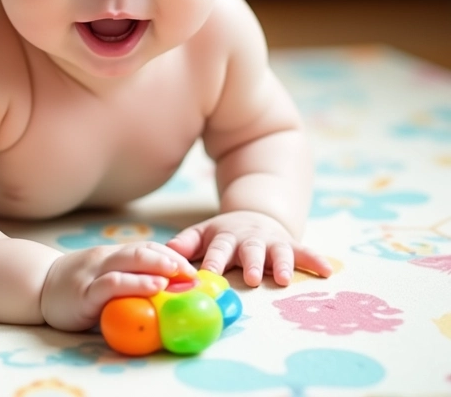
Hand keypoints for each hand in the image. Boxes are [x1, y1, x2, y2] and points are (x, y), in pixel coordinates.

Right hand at [40, 241, 195, 331]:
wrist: (38, 285)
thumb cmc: (76, 284)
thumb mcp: (103, 274)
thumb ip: (125, 276)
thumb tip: (164, 289)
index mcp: (112, 254)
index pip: (146, 248)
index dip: (171, 255)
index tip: (192, 266)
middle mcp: (105, 259)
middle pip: (142, 252)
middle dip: (170, 261)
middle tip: (192, 271)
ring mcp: (94, 274)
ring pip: (128, 264)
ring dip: (155, 268)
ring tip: (177, 275)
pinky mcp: (84, 293)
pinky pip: (110, 285)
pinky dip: (133, 284)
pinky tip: (151, 288)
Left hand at [167, 211, 331, 286]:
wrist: (254, 215)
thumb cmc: (223, 234)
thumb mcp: (203, 233)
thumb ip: (185, 242)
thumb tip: (167, 251)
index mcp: (224, 236)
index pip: (217, 249)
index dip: (213, 261)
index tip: (207, 275)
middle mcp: (249, 238)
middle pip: (249, 250)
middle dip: (250, 263)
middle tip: (252, 279)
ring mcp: (271, 241)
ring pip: (277, 251)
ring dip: (281, 264)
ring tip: (282, 279)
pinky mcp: (290, 244)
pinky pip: (305, 252)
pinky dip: (316, 260)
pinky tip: (327, 271)